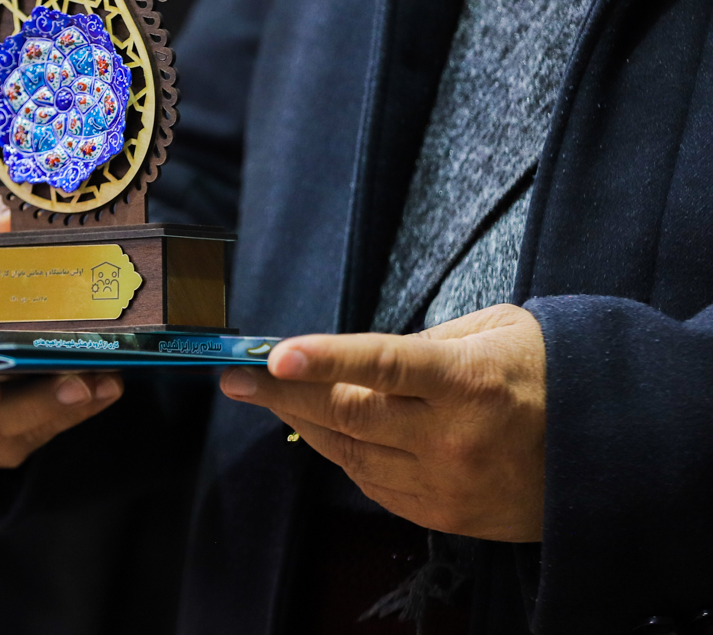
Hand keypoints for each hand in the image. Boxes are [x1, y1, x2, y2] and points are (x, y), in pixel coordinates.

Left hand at [220, 304, 545, 541]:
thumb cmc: (548, 375)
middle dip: (283, 392)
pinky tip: (322, 427)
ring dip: (302, 420)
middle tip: (236, 375)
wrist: (610, 450)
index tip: (275, 353)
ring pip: (349, 452)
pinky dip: (342, 452)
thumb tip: (357, 358)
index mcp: (470, 381)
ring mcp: (446, 483)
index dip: (327, 358)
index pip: (386, 365)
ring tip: (265, 392)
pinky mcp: (442, 515)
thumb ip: (425, 342)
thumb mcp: (496, 331)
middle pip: (348, 414)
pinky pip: (371, 482)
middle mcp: (454, 438)